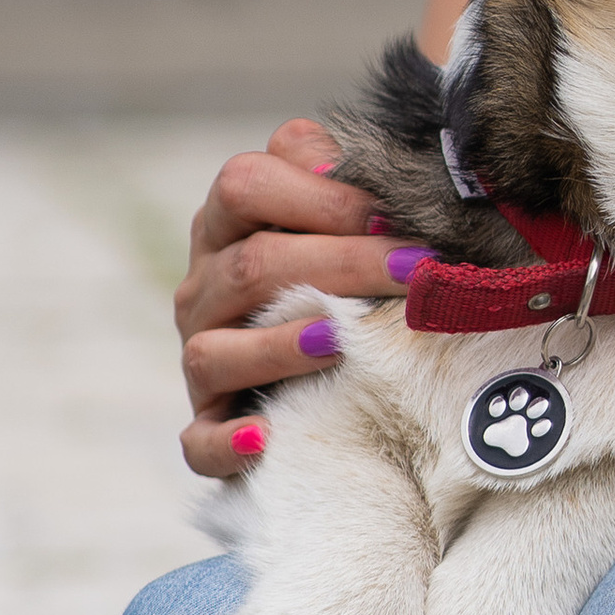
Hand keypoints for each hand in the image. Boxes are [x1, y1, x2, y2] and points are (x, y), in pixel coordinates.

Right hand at [175, 118, 414, 482]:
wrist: (317, 366)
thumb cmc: (340, 273)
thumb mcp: (341, 219)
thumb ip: (353, 185)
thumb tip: (397, 172)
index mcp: (228, 221)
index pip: (246, 184)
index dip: (323, 196)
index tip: (394, 215)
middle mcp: (204, 285)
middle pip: (250, 266)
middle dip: (339, 264)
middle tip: (415, 272)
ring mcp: (199, 355)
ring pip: (213, 349)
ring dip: (280, 346)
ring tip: (342, 340)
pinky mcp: (206, 422)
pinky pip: (198, 441)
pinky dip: (227, 442)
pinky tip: (266, 437)